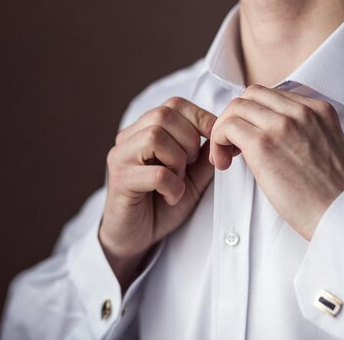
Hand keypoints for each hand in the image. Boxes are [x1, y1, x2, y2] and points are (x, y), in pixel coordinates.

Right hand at [101, 97, 215, 289]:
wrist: (135, 238)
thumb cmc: (162, 203)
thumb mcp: (192, 176)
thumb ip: (205, 154)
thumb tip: (223, 134)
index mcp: (145, 130)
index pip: (174, 104)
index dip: (201, 118)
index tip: (215, 142)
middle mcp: (129, 138)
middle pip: (164, 115)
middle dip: (190, 140)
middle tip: (191, 165)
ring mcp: (120, 157)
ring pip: (155, 137)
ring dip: (178, 160)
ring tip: (179, 179)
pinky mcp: (120, 180)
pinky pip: (156, 173)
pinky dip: (173, 186)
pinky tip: (172, 197)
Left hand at [210, 85, 343, 239]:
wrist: (339, 213)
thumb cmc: (330, 192)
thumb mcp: (326, 146)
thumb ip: (304, 130)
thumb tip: (268, 131)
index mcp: (318, 109)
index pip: (272, 95)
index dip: (254, 114)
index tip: (249, 136)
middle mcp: (301, 111)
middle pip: (251, 95)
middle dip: (235, 116)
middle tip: (232, 145)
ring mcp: (281, 125)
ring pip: (236, 108)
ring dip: (223, 129)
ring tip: (226, 156)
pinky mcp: (263, 144)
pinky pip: (227, 127)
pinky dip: (218, 141)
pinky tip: (224, 162)